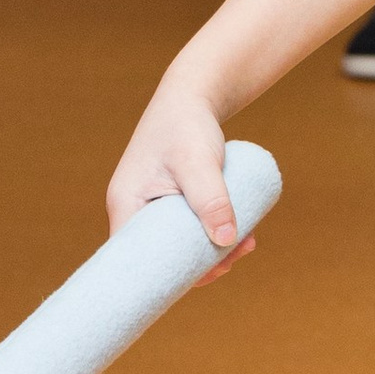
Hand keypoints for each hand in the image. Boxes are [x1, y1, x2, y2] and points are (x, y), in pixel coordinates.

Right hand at [106, 68, 254, 277]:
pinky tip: (243, 235)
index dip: (167, 276)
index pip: (137, 258)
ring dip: (213, 251)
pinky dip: (213, 236)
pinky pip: (189, 231)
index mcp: (125, 205)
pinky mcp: (171, 205)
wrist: (191, 97)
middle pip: (162, 257)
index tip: (208, 276)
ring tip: (249, 243)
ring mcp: (152, 210)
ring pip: (180, 246)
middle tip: (237, 257)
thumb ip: (211, 198)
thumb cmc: (186, 124)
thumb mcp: (198, 160)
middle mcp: (134, 212)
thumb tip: (226, 240)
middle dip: (200, 264)